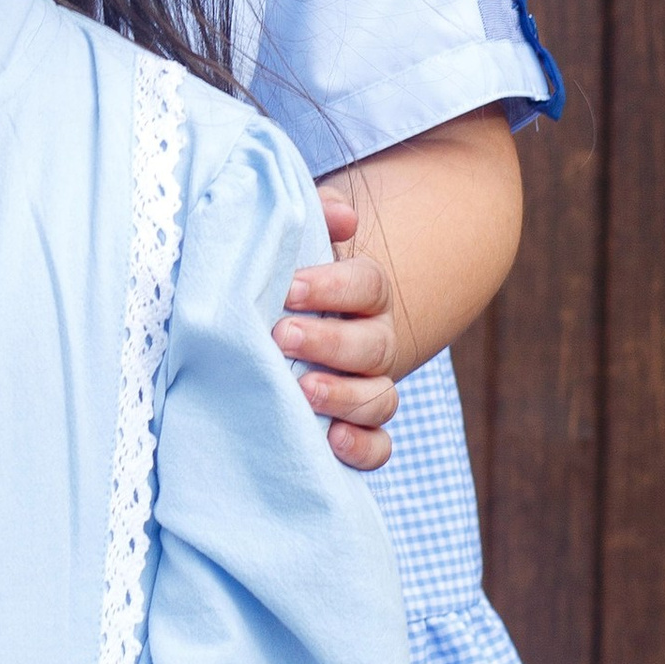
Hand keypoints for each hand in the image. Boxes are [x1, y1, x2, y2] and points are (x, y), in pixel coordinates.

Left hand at [280, 191, 399, 470]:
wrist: (283, 327)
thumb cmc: (285, 280)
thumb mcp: (294, 242)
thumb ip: (313, 217)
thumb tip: (344, 216)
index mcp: (362, 293)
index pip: (367, 284)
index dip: (333, 287)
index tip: (287, 288)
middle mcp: (374, 340)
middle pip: (374, 343)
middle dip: (330, 341)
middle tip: (283, 337)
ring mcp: (369, 387)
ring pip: (381, 395)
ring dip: (345, 395)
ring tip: (303, 390)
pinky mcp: (358, 428)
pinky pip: (379, 446)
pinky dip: (363, 447)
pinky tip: (331, 439)